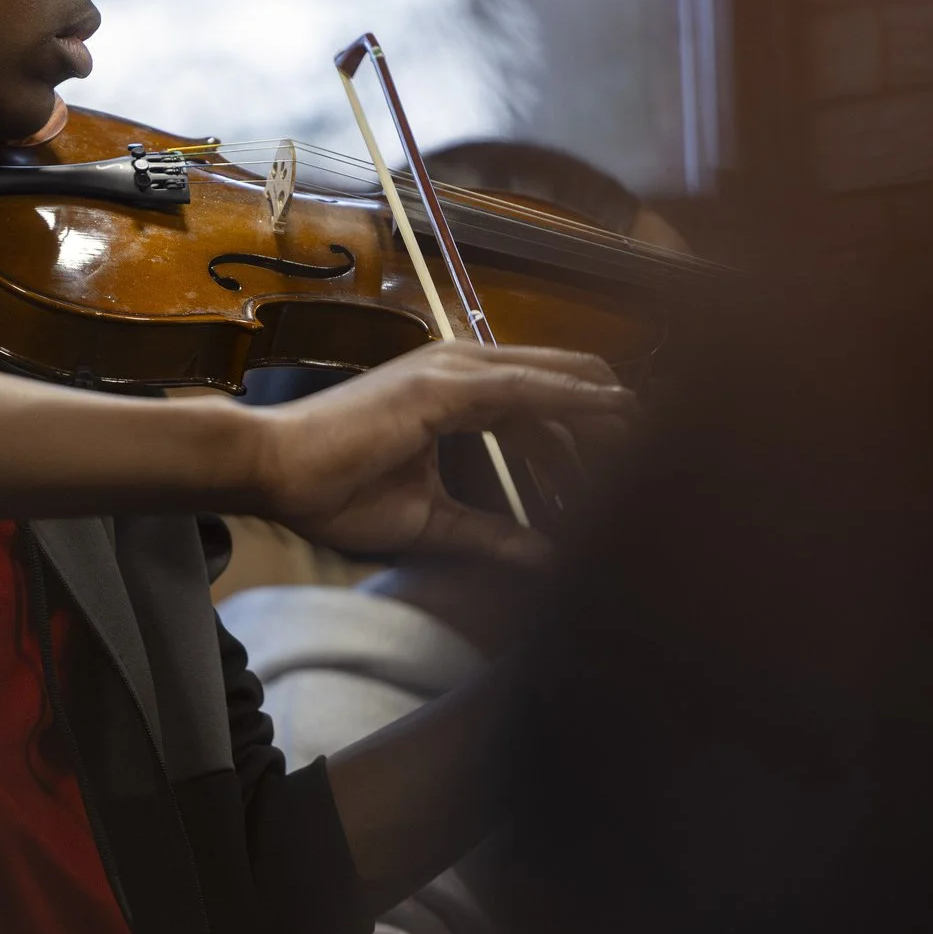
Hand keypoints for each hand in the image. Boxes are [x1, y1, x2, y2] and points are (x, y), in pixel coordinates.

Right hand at [247, 343, 636, 565]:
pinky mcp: (439, 386)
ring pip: (549, 380)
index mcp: (448, 396)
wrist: (273, 471)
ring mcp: (447, 372)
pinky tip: (616, 410)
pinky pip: (524, 389)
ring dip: (604, 406)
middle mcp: (453, 372)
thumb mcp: (429, 520)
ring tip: (658, 429)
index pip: (534, 406)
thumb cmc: (332, 493)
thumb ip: (488, 534)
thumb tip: (543, 561)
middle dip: (605, 419)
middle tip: (658, 452)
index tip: (626, 463)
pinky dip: (573, 398)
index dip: (581, 432)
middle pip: (553, 386)